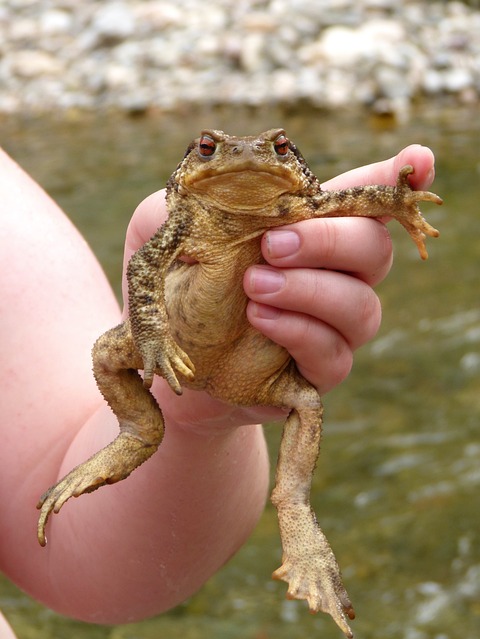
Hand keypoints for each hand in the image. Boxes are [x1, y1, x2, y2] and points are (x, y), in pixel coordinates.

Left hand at [124, 144, 436, 422]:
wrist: (165, 357)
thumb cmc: (174, 285)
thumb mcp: (166, 232)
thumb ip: (196, 202)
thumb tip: (230, 186)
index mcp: (305, 230)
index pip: (364, 201)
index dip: (398, 181)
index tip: (417, 163)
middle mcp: (331, 275)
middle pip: (374, 249)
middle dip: (329, 242)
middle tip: (272, 246)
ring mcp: (329, 326)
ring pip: (363, 306)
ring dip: (311, 291)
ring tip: (254, 288)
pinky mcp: (315, 371)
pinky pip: (336, 356)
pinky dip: (302, 334)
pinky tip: (261, 320)